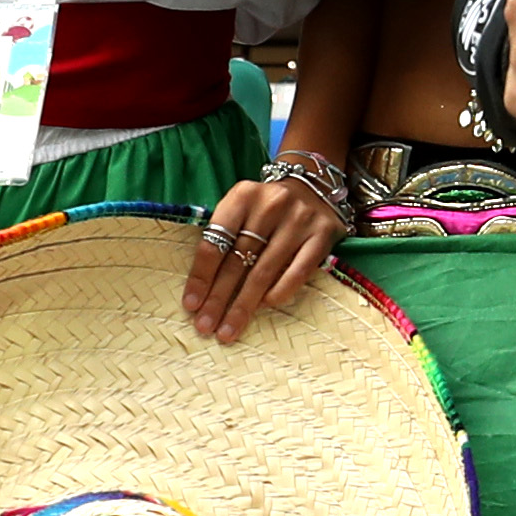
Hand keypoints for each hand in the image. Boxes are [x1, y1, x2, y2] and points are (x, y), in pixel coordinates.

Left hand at [183, 171, 341, 343]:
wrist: (314, 185)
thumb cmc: (266, 206)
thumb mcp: (241, 208)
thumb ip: (223, 236)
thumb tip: (203, 288)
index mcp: (242, 196)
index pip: (215, 242)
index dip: (201, 277)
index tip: (191, 305)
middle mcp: (271, 205)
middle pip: (238, 261)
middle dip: (219, 298)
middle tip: (206, 326)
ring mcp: (299, 219)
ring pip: (265, 271)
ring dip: (244, 305)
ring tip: (229, 329)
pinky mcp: (323, 234)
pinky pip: (298, 271)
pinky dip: (279, 291)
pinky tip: (264, 307)